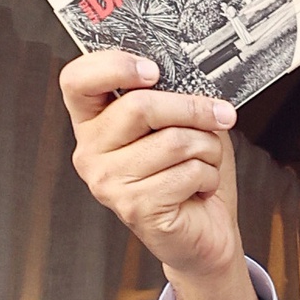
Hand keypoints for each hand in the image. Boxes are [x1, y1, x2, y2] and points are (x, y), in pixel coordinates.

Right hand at [61, 50, 261, 299]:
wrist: (205, 233)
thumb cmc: (192, 175)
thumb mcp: (184, 125)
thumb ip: (174, 98)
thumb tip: (189, 73)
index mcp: (95, 122)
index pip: (77, 79)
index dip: (113, 65)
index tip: (153, 69)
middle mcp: (90, 151)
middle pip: (139, 107)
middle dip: (193, 108)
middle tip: (221, 115)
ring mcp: (107, 182)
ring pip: (173, 140)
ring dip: (208, 148)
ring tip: (205, 162)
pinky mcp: (134, 207)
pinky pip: (186, 172)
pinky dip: (209, 175)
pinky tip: (200, 187)